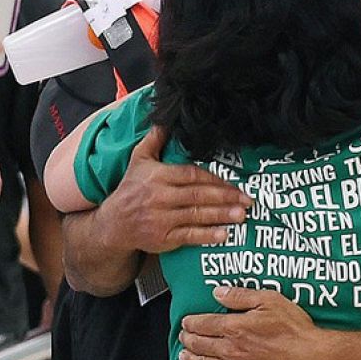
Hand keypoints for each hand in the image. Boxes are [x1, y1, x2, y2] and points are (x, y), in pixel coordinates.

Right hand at [99, 126, 251, 253]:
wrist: (113, 224)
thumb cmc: (130, 190)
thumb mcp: (138, 161)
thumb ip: (154, 141)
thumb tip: (164, 121)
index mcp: (158, 176)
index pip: (192, 175)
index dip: (215, 179)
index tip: (235, 182)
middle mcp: (159, 197)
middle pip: (198, 195)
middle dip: (225, 197)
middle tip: (248, 199)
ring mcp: (161, 219)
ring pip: (196, 215)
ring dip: (222, 215)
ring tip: (242, 215)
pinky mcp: (163, 238)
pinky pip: (189, 236)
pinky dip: (207, 235)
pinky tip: (224, 235)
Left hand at [178, 287, 331, 359]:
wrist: (309, 359)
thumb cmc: (294, 330)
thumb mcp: (270, 301)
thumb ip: (241, 296)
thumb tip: (219, 292)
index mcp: (234, 327)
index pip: (203, 324)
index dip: (191, 322)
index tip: (186, 322)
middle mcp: (230, 349)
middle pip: (199, 344)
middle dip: (187, 339)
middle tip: (182, 336)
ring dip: (190, 358)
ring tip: (183, 355)